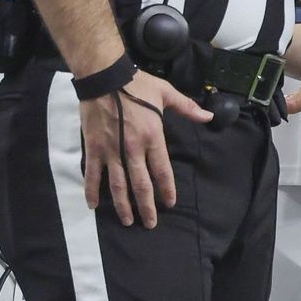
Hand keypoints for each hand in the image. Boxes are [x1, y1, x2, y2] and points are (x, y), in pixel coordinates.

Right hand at [78, 71, 211, 227]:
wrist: (105, 77)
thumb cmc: (137, 85)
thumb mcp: (166, 93)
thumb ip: (187, 108)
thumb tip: (209, 115)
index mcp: (152, 137)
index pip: (162, 170)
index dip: (167, 189)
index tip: (169, 203)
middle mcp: (132, 149)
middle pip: (141, 184)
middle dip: (146, 206)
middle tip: (150, 223)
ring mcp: (111, 151)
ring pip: (118, 185)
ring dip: (123, 205)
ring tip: (127, 221)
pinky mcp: (95, 148)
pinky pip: (93, 174)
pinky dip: (92, 190)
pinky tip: (94, 205)